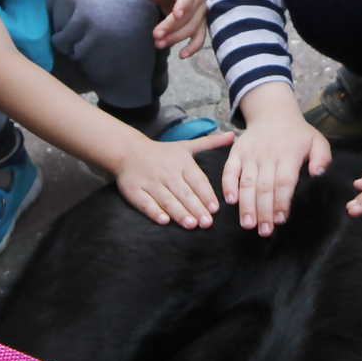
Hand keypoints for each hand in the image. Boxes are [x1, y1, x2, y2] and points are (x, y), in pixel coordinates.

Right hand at [114, 131, 229, 227]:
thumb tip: (233, 135)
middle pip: (184, 193)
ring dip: (179, 213)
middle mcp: (168, 173)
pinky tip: (164, 221)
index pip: (198, 181)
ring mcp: (151, 183)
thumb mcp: (186, 145)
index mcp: (182, 163)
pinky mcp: (134, 191)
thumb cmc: (162, 152)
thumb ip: (210, 143)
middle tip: (207, 223)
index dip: (206, 195)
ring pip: (167, 200)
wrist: (128, 151)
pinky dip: (154, 212)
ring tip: (191, 225)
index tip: (215, 208)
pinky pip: (146, 203)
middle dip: (196, 208)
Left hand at [141, 0, 208, 58]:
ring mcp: (203, 11)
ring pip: (193, 28)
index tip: (175, 15)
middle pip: (189, 15)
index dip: (183, 5)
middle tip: (155, 35)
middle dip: (172, 27)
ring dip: (176, 38)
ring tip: (158, 44)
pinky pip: (200, 37)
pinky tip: (182, 55)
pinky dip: (193, 47)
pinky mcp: (201, 23)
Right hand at [221, 110, 329, 235]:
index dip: (282, 202)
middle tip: (264, 231)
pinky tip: (230, 201)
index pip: (284, 182)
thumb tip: (318, 175)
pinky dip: (228, 185)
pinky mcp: (236, 152)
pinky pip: (229, 170)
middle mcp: (268, 154)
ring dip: (246, 205)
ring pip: (247, 182)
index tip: (281, 220)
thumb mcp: (317, 141)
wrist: (273, 113)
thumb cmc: (297, 134)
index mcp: (289, 154)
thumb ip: (322, 158)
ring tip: (248, 224)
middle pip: (264, 187)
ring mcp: (250, 154)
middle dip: (264, 211)